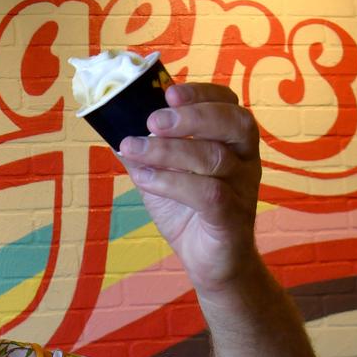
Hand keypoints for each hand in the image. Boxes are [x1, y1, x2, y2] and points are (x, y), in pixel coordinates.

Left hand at [116, 83, 261, 292]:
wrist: (210, 263)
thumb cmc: (188, 213)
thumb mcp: (160, 176)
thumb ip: (144, 153)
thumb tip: (111, 128)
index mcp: (231, 142)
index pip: (229, 105)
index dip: (202, 94)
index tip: (169, 93)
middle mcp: (245, 160)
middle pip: (234, 123)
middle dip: (191, 117)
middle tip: (153, 120)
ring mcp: (243, 189)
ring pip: (215, 159)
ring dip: (168, 150)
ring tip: (133, 148)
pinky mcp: (233, 218)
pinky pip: (209, 194)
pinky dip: (172, 183)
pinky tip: (145, 180)